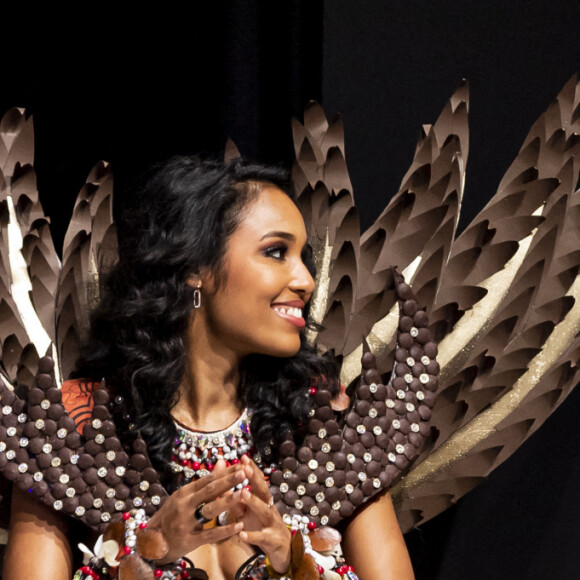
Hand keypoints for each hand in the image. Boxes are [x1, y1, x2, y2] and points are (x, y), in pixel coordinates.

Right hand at [148, 460, 249, 562]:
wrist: (151, 541)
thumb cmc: (172, 515)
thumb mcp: (185, 496)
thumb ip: (206, 482)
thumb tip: (222, 461)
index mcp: (185, 492)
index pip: (208, 479)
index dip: (226, 472)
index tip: (242, 465)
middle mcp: (185, 505)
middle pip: (210, 490)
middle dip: (228, 481)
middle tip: (245, 472)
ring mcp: (187, 523)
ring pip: (210, 510)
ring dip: (228, 501)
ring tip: (244, 494)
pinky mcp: (190, 540)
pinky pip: (210, 535)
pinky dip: (225, 530)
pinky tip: (239, 526)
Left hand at [237, 455, 291, 575]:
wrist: (284, 552)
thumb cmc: (263, 528)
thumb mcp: (249, 514)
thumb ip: (237, 501)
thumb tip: (224, 485)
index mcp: (263, 501)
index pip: (258, 482)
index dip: (252, 469)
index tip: (243, 457)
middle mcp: (269, 509)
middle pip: (263, 491)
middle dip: (255, 479)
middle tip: (245, 467)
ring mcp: (272, 524)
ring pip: (264, 512)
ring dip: (253, 502)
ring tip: (242, 493)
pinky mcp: (272, 541)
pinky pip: (262, 538)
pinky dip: (252, 535)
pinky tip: (241, 533)